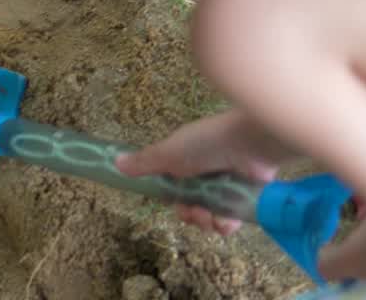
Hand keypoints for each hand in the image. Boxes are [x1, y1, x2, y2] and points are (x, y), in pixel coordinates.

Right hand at [115, 110, 285, 235]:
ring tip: (212, 215)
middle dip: (190, 214)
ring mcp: (227, 188)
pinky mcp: (246, 199)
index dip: (173, 202)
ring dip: (207, 221)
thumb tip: (114, 162)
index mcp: (187, 164)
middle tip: (195, 211)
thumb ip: (144, 163)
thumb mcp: (169, 152)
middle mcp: (206, 177)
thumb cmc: (205, 143)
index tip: (174, 203)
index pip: (175, 192)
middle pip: (191, 207)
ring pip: (210, 217)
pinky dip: (226, 223)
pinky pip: (232, 220)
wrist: (250, 143)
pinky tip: (226, 218)